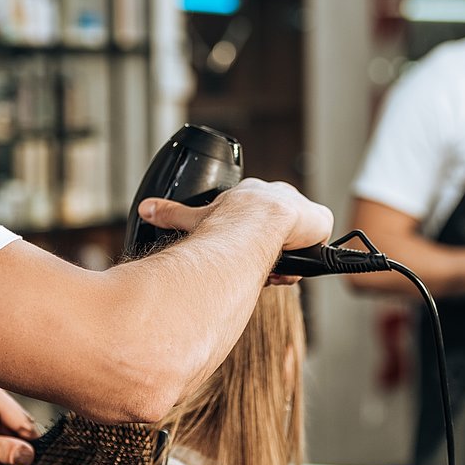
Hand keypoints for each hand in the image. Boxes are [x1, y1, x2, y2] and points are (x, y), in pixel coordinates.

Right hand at [136, 178, 333, 250]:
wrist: (259, 220)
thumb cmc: (228, 221)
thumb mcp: (195, 217)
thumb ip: (171, 213)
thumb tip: (145, 209)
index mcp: (251, 197)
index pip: (256, 222)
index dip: (252, 242)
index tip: (245, 255)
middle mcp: (277, 199)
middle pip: (279, 234)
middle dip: (271, 252)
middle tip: (261, 264)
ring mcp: (300, 210)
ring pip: (296, 244)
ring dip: (285, 259)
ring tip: (273, 267)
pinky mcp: (320, 220)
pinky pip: (316, 244)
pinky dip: (306, 257)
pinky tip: (293, 263)